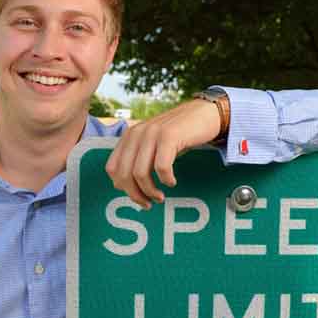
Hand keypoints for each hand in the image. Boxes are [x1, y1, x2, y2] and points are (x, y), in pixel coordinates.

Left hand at [105, 99, 222, 208]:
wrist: (205, 113)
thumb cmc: (179, 134)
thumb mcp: (153, 144)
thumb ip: (137, 159)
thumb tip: (120, 185)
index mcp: (129, 136)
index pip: (112, 168)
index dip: (122, 187)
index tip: (137, 196)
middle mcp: (137, 133)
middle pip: (124, 174)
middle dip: (135, 194)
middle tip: (148, 203)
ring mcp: (152, 134)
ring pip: (140, 174)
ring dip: (150, 191)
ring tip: (160, 197)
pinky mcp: (169, 136)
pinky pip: (161, 167)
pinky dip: (166, 180)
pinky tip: (172, 182)